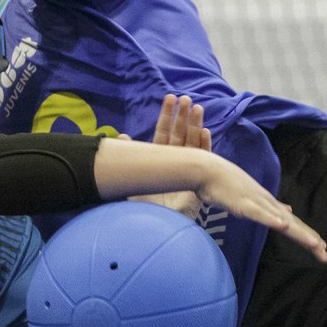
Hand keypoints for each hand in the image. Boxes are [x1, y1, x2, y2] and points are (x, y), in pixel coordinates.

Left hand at [128, 94, 208, 218]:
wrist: (162, 228)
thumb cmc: (147, 208)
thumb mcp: (133, 183)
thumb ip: (129, 161)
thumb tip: (121, 137)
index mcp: (161, 161)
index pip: (163, 134)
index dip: (166, 116)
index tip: (169, 99)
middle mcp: (176, 163)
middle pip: (180, 135)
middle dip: (182, 116)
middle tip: (185, 98)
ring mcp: (189, 171)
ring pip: (192, 143)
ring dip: (195, 126)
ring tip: (197, 108)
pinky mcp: (199, 181)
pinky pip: (204, 159)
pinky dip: (204, 146)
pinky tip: (205, 132)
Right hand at [194, 153, 326, 263]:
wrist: (205, 169)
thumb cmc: (223, 183)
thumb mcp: (249, 195)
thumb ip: (268, 205)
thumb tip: (287, 210)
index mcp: (267, 203)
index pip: (291, 221)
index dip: (306, 234)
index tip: (321, 246)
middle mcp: (266, 202)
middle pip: (292, 224)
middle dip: (309, 239)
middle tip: (325, 255)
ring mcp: (256, 203)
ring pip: (281, 221)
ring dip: (299, 233)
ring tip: (316, 245)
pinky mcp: (243, 204)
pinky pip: (259, 214)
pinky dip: (273, 220)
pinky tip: (284, 226)